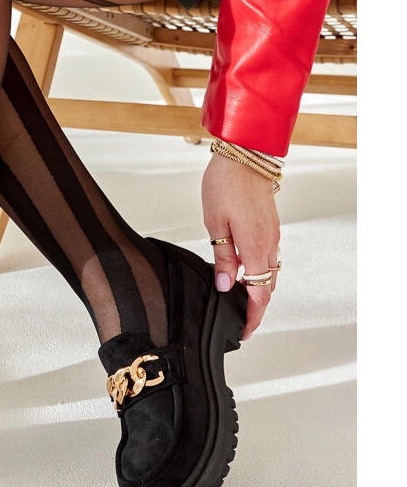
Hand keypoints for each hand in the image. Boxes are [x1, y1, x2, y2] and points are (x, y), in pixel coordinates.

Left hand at [202, 153, 280, 339]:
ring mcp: (272, 234)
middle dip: (255, 308)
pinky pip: (268, 257)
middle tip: (239, 321)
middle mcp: (269, 244)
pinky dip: (258, 272)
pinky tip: (242, 273)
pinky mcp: (270, 226)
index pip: (258, 294)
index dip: (252, 316)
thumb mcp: (215, 224)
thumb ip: (222, 257)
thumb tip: (224, 285)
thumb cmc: (225, 185)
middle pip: (266, 287)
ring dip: (257, 289)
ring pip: (268, 272)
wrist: (245, 155)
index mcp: (255, 247)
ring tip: (238, 301)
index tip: (244, 331)